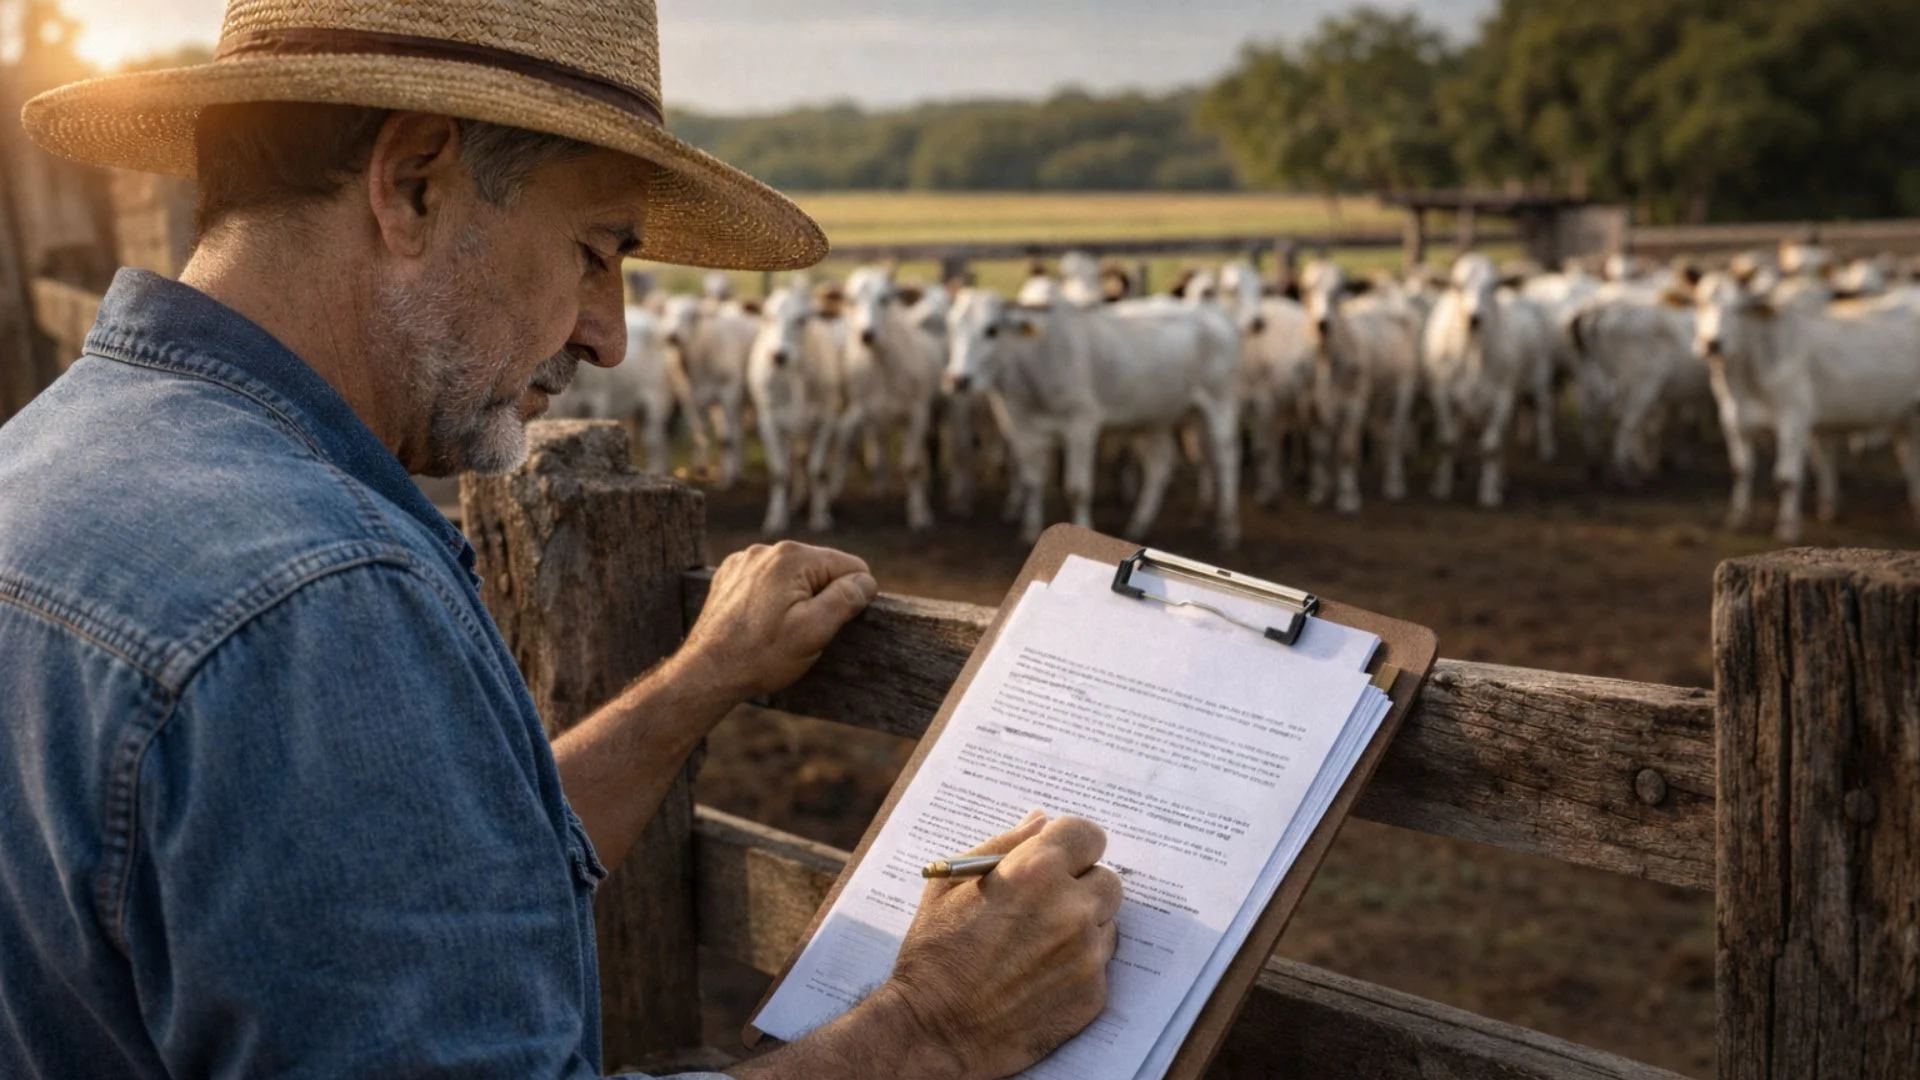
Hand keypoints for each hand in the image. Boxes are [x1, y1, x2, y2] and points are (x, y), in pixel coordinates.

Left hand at [678, 541, 877, 704]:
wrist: (707, 672)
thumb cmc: (761, 655)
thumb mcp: (814, 631)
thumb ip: (846, 599)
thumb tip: (866, 580)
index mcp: (793, 557)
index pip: (850, 566)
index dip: (852, 598)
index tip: (830, 625)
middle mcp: (767, 550)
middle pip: (822, 569)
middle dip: (821, 598)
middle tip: (801, 632)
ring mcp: (745, 561)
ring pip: (795, 575)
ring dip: (797, 598)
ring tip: (777, 630)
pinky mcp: (731, 575)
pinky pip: (769, 580)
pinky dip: (772, 598)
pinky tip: (761, 623)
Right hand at [871, 813, 1123, 1078]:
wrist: (933, 1030)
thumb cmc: (935, 951)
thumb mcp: (953, 883)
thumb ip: (1004, 844)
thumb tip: (1041, 821)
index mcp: (1036, 870)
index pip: (1089, 834)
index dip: (1072, 846)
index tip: (1060, 859)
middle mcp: (1071, 908)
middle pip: (1107, 880)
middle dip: (1081, 887)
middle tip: (1045, 906)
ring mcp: (1086, 954)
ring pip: (1105, 924)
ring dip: (1082, 928)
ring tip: (1036, 946)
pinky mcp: (1093, 994)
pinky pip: (1099, 966)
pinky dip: (1077, 967)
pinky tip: (1039, 976)